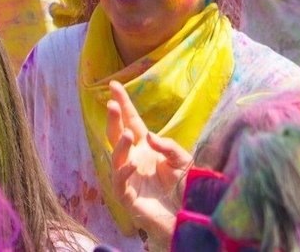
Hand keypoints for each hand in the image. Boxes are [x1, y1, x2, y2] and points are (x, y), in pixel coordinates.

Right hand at [106, 79, 191, 243]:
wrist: (187, 215)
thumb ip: (167, 146)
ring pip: (116, 157)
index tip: (113, 85)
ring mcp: (129, 178)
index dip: (123, 104)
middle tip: (112, 104)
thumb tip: (147, 136)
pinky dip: (124, 172)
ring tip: (128, 134)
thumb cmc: (184, 186)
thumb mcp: (183, 159)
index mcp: (146, 146)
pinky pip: (120, 182)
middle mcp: (134, 159)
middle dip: (114, 119)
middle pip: (118, 135)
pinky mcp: (128, 197)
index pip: (132, 121)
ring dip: (120, 145)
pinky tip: (133, 164)